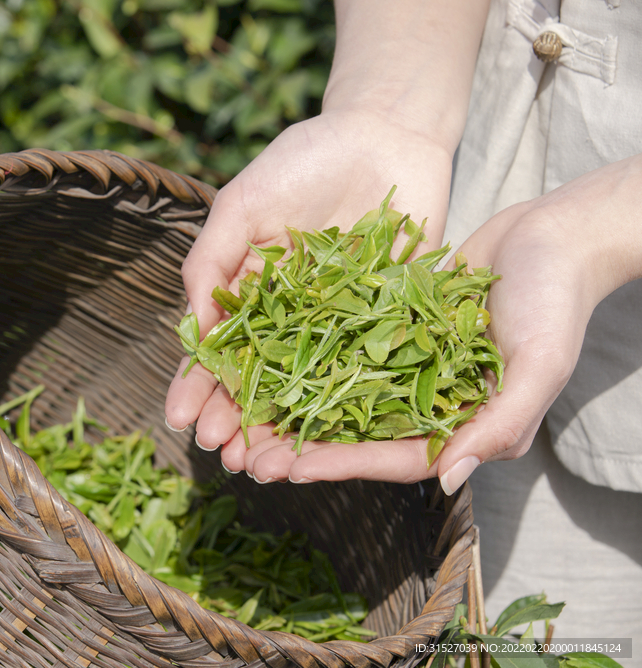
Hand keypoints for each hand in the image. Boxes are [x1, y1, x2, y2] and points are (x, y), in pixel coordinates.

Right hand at [164, 106, 454, 447]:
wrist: (386, 132)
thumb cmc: (304, 160)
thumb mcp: (242, 203)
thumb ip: (210, 261)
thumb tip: (191, 330)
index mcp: (248, 289)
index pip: (216, 348)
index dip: (197, 385)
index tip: (182, 421)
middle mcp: (288, 315)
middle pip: (256, 378)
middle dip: (236, 417)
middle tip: (224, 454)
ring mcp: (336, 324)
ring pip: (305, 387)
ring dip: (281, 426)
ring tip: (264, 465)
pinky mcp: (386, 322)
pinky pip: (363, 371)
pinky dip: (343, 408)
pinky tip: (325, 440)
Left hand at [233, 155, 641, 490]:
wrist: (553, 236)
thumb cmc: (556, 301)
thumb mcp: (537, 365)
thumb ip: (499, 424)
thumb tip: (449, 479)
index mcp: (466, 425)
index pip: (396, 457)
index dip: (343, 464)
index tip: (292, 468)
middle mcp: (432, 403)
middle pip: (358, 435)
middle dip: (306, 446)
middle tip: (249, 456)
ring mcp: (410, 367)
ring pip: (342, 396)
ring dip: (296, 408)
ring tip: (246, 415)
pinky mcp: (394, 330)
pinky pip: (345, 350)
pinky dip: (309, 359)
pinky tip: (266, 360)